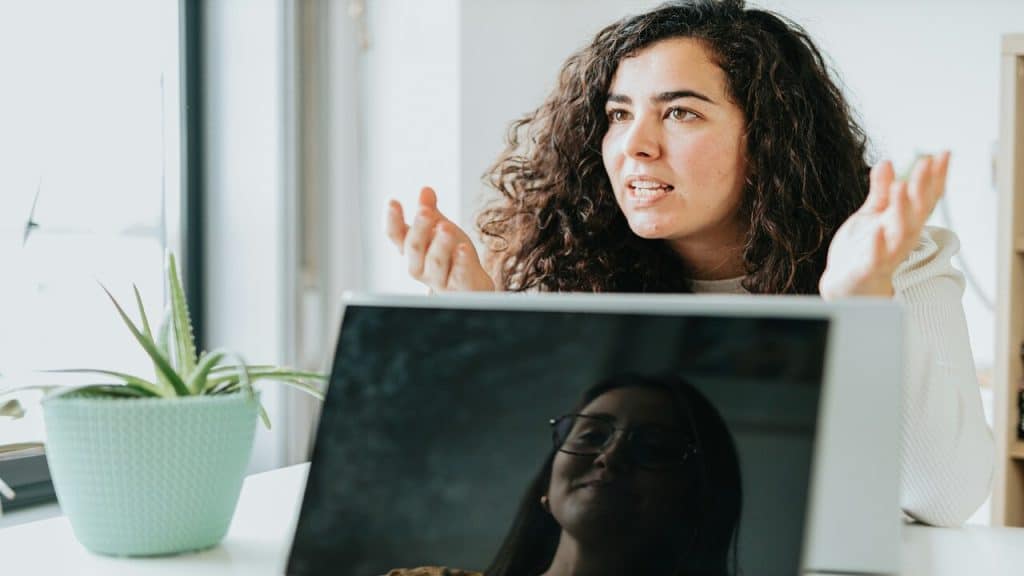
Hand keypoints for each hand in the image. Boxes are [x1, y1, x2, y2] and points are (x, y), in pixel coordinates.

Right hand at [385, 187, 495, 291]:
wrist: (471, 286)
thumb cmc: (451, 256)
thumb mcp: (440, 229)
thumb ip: (430, 211)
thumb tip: (425, 190)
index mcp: (411, 250)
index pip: (395, 235)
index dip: (392, 219)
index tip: (393, 201)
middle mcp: (420, 266)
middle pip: (414, 248)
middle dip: (419, 229)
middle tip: (424, 211)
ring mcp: (438, 279)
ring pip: (435, 262)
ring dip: (440, 244)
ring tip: (446, 227)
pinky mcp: (459, 287)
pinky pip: (459, 275)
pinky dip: (461, 261)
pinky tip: (462, 248)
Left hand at [818, 151, 949, 299]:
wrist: (844, 286)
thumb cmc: (862, 250)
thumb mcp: (871, 215)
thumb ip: (880, 192)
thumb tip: (887, 162)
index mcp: (902, 223)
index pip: (925, 198)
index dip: (935, 177)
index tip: (943, 154)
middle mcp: (900, 238)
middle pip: (918, 212)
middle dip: (923, 187)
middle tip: (926, 163)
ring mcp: (887, 254)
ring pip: (903, 233)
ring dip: (904, 210)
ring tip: (901, 187)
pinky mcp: (869, 269)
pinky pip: (878, 258)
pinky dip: (880, 245)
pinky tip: (879, 230)